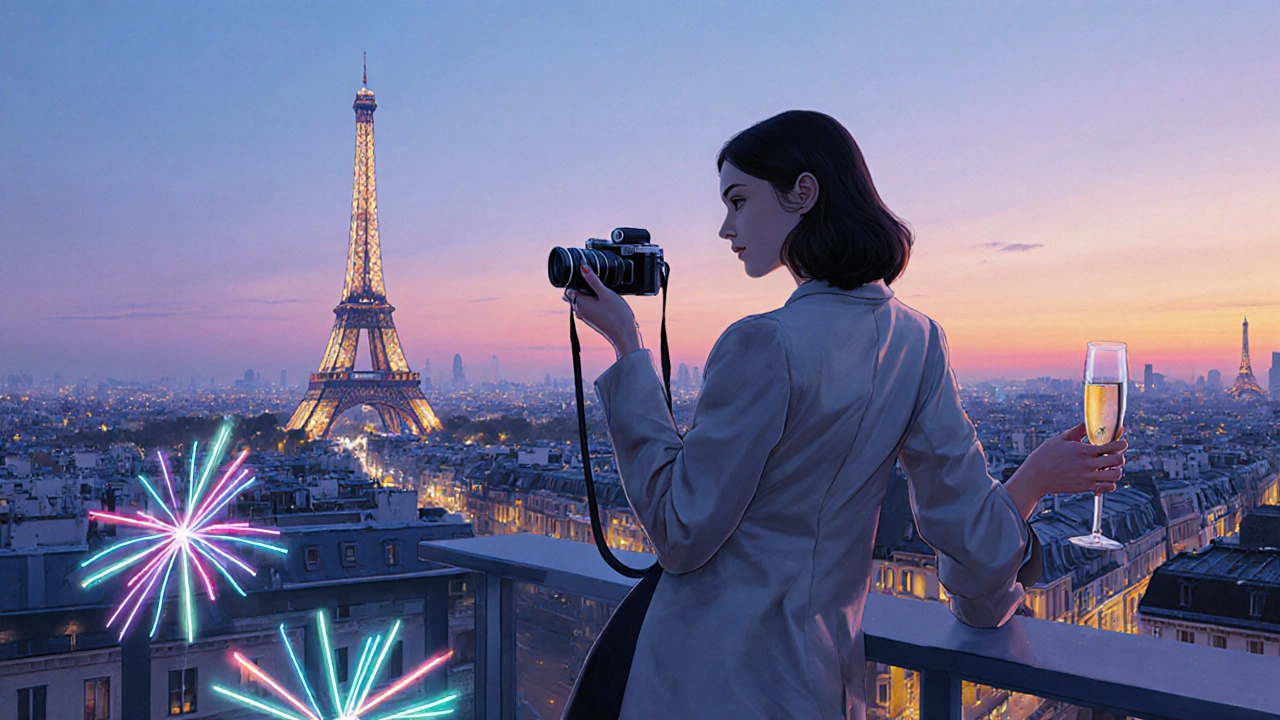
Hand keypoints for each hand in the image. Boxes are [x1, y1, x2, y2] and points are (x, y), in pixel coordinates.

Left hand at [563, 264, 641, 358]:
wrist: (625, 336)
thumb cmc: (616, 316)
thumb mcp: (605, 293)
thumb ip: (593, 279)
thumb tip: (582, 266)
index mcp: (579, 303)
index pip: (571, 287)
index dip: (579, 279)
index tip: (591, 276)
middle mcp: (579, 311)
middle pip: (577, 293)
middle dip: (586, 287)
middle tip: (600, 285)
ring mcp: (586, 317)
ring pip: (584, 300)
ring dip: (592, 294)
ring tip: (605, 294)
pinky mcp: (593, 320)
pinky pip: (590, 307)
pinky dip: (596, 302)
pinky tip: (607, 302)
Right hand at [1004, 423, 1126, 518]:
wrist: (1035, 477)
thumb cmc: (1044, 457)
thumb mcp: (1059, 439)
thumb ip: (1076, 432)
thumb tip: (1086, 425)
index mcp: (1083, 450)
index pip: (1113, 446)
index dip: (1122, 443)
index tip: (1121, 443)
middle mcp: (1088, 464)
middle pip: (1119, 460)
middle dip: (1120, 456)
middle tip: (1114, 455)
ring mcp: (1088, 477)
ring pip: (1116, 475)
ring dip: (1116, 470)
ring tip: (1109, 467)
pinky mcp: (1085, 488)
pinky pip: (1108, 487)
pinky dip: (1109, 483)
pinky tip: (1102, 478)